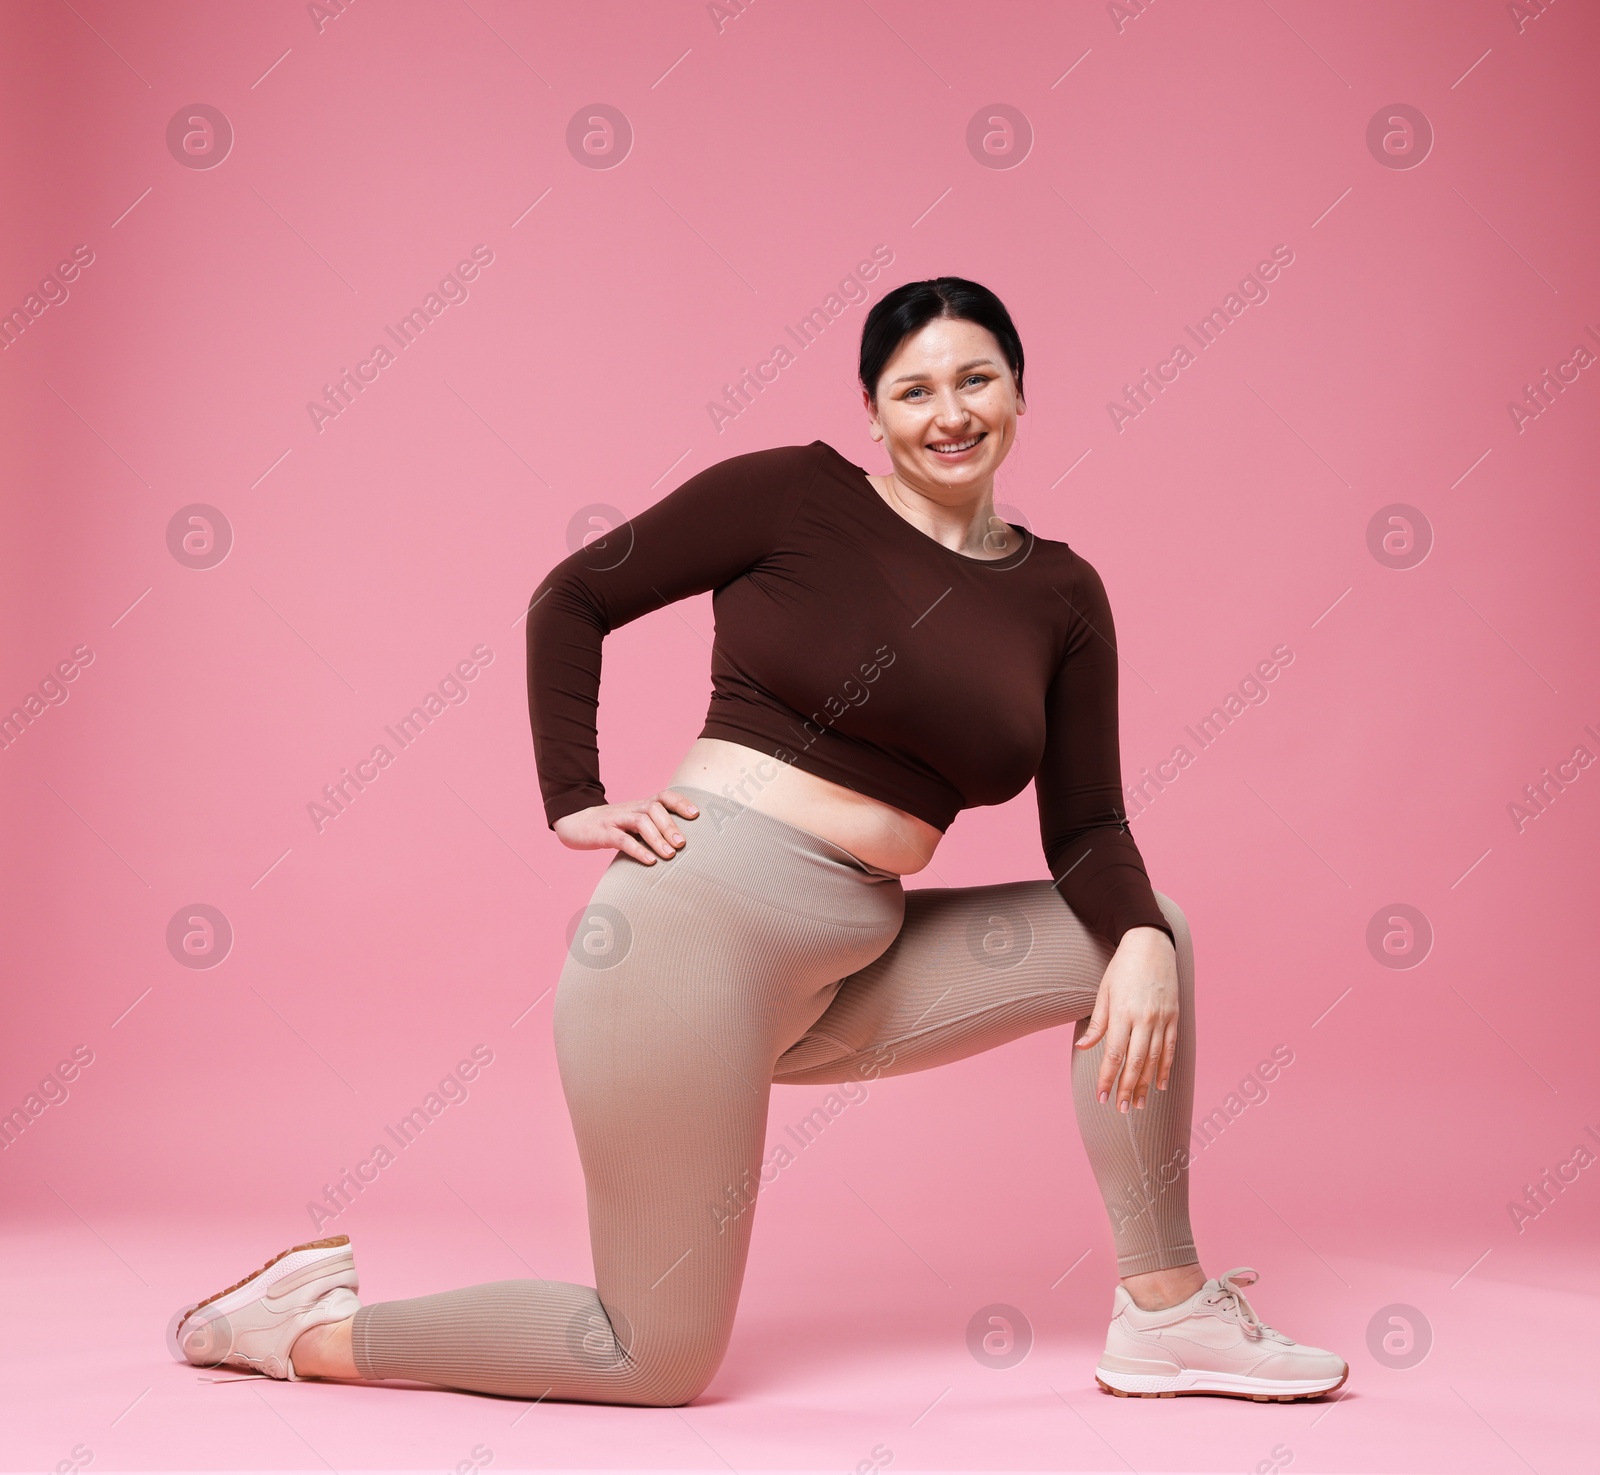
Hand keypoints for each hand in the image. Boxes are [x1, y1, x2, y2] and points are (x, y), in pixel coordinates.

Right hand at [552, 789, 699, 865]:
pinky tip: (650, 861)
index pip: (664, 796)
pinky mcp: (603, 832)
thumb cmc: (612, 827)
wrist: (575, 823)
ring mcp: (617, 819)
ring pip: (641, 822)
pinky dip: (638, 850)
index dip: (680, 802)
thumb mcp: (633, 823)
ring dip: (657, 838)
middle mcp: (631, 809)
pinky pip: (622, 839)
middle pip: (655, 808)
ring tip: (670, 854)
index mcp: (641, 805)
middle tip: (682, 844)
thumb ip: (653, 830)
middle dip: (670, 825)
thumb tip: (681, 847)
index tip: (696, 815)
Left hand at [1074, 925, 1178, 1112]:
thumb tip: (1084, 1048)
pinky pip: (1170, 1048)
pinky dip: (1165, 1068)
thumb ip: (1097, 1023)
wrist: (1150, 944)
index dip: (1107, 1078)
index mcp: (1122, 1012)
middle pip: (1135, 1063)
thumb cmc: (1122, 967)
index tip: (1101, 1097)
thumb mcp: (1103, 991)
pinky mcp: (1174, 1016)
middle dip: (1126, 1089)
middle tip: (1121, 1109)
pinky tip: (1160, 1084)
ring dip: (1146, 1084)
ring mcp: (1162, 1018)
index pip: (1114, 1055)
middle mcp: (1144, 1018)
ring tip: (1139, 1104)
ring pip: (1154, 1059)